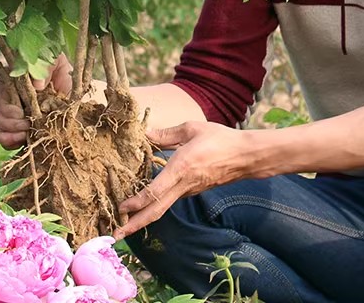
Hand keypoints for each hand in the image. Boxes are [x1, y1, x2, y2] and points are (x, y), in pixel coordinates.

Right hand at [0, 54, 72, 147]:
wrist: (69, 85)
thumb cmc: (58, 69)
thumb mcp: (55, 63)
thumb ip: (44, 68)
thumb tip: (37, 86)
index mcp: (11, 76)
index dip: (6, 105)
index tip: (21, 113)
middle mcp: (4, 94)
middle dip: (9, 123)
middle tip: (26, 126)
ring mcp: (6, 111)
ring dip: (8, 135)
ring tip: (25, 136)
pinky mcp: (13, 126)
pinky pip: (2, 138)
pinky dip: (10, 143)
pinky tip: (23, 142)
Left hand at [114, 120, 249, 239]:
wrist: (246, 157)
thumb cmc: (220, 139)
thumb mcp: (192, 128)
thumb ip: (167, 133)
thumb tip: (145, 134)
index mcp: (181, 168)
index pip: (155, 191)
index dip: (137, 202)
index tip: (121, 208)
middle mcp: (183, 185)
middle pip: (156, 210)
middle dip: (136, 224)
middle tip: (117, 234)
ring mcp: (189, 190)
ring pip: (163, 207)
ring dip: (144, 216)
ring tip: (125, 222)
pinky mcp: (193, 190)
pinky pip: (171, 199)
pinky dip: (156, 204)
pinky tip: (146, 202)